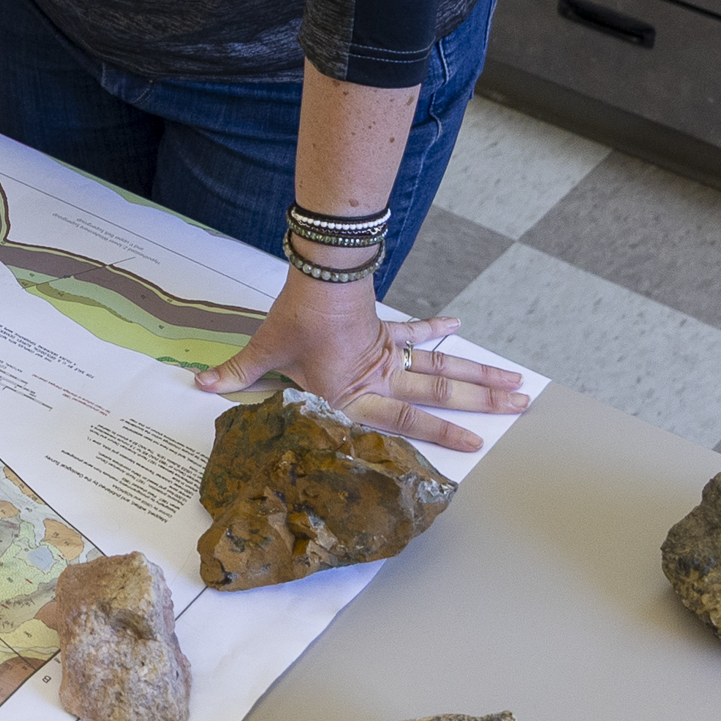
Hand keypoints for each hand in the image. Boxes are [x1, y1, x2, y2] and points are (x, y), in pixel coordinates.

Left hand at [194, 273, 528, 452]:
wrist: (318, 276)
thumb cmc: (294, 320)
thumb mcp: (266, 351)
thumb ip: (237, 374)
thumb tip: (200, 385)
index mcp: (357, 393)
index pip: (406, 420)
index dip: (440, 434)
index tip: (474, 445)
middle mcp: (381, 377)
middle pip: (440, 393)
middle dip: (481, 403)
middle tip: (520, 407)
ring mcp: (389, 353)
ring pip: (442, 368)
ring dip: (478, 376)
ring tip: (515, 384)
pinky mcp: (386, 329)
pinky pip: (417, 333)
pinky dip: (437, 329)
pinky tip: (462, 328)